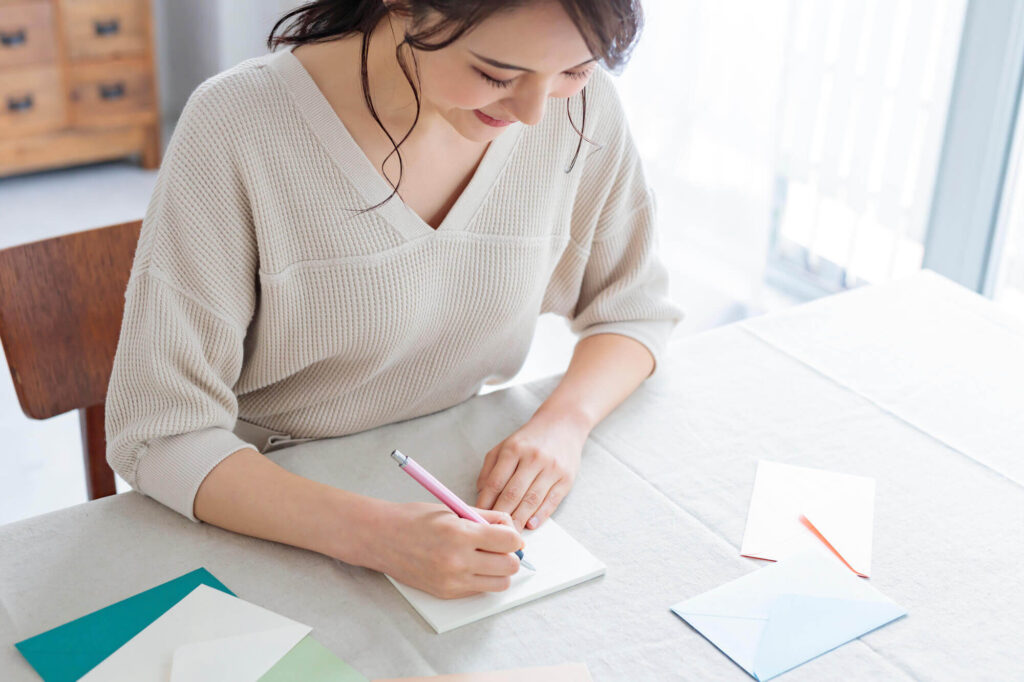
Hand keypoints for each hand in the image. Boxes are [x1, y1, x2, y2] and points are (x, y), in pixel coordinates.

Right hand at [362, 501, 524, 598]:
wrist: (380, 538)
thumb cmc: (413, 519)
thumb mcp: (452, 509)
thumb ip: (485, 517)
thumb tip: (510, 527)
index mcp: (461, 534)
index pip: (509, 541)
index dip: (513, 536)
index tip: (508, 534)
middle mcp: (458, 560)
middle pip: (510, 566)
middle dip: (510, 555)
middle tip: (499, 547)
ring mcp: (452, 581)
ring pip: (499, 583)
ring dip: (499, 571)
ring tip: (486, 558)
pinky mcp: (446, 593)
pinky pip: (479, 590)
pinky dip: (481, 579)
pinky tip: (469, 566)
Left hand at [475, 412, 586, 530]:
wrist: (563, 425)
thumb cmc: (529, 440)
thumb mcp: (505, 446)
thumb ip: (490, 468)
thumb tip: (481, 495)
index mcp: (513, 449)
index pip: (495, 482)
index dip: (486, 503)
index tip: (480, 517)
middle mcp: (533, 458)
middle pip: (513, 494)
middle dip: (502, 515)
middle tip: (493, 530)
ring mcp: (551, 468)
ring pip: (532, 500)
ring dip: (519, 519)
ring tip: (510, 532)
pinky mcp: (566, 478)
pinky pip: (551, 501)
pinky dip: (540, 515)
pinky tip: (531, 525)